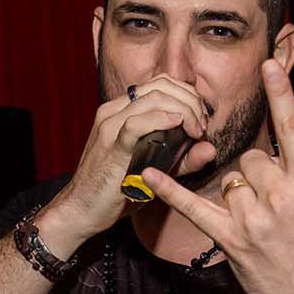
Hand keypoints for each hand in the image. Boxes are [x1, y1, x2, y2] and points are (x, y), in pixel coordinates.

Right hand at [44, 75, 216, 252]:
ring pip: (153, 97)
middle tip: (202, 126)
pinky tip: (178, 125)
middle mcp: (114, 111)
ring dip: (183, 109)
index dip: (187, 95)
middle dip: (190, 101)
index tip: (201, 119)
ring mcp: (110, 125)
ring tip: (195, 130)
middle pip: (160, 86)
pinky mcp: (111, 145)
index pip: (160, 84)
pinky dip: (161, 119)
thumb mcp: (156, 170)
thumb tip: (210, 149)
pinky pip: (137, 123)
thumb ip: (183, 159)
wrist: (82, 210)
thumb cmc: (118, 190)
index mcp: (121, 110)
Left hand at [142, 59, 293, 293]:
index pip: (292, 129)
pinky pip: (193, 207)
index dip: (280, 94)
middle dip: (256, 173)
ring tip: (257, 221)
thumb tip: (278, 157)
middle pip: (251, 158)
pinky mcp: (229, 239)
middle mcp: (279, 197)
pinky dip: (170, 189)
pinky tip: (150, 172)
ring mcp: (252, 219)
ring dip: (237, 194)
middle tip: (271, 202)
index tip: (268, 64)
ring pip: (229, 180)